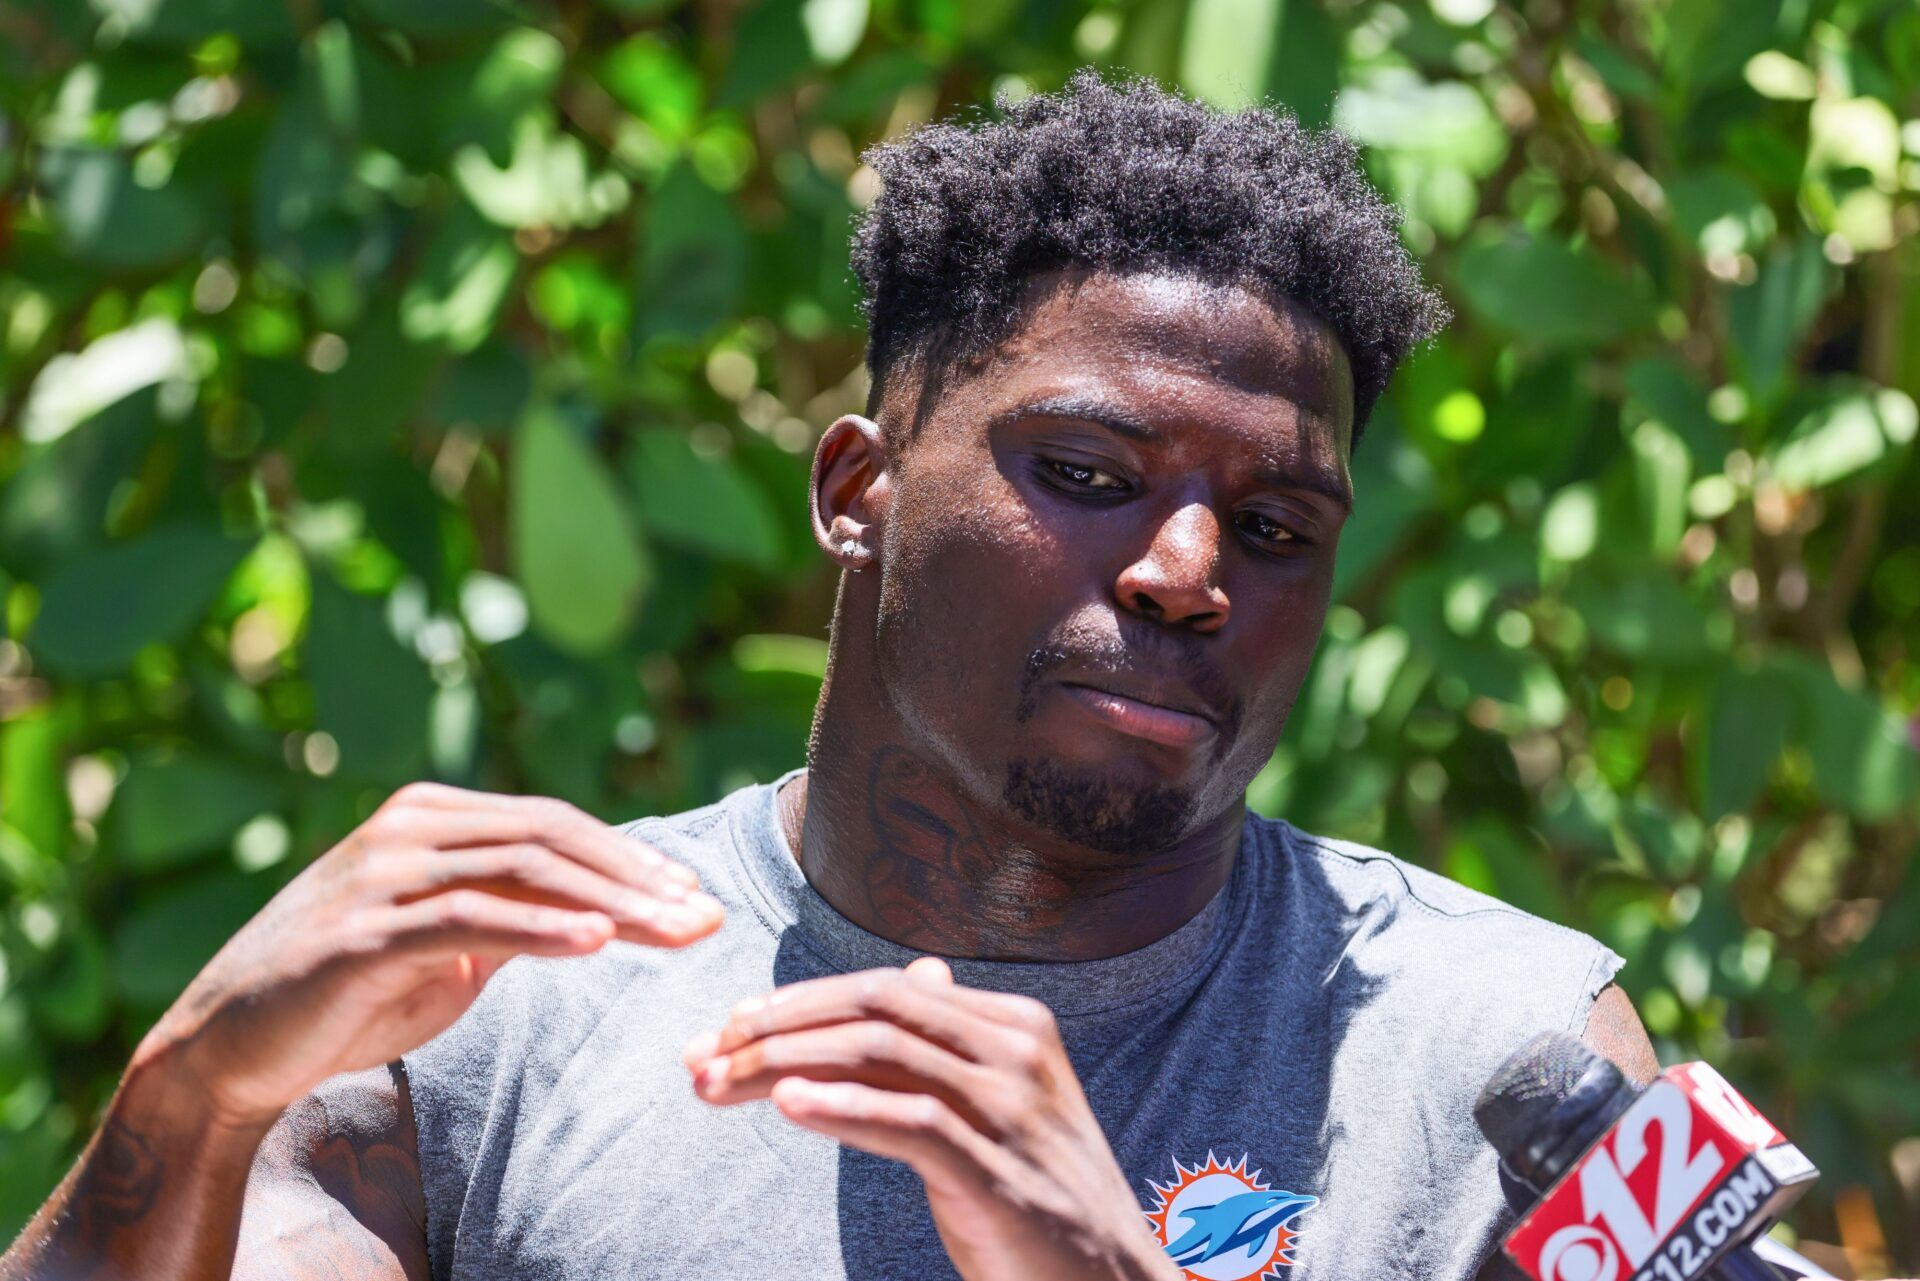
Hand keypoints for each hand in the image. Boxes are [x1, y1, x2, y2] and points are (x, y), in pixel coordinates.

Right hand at [140, 782, 722, 1128]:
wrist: (231, 1046)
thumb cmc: (349, 995)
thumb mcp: (448, 944)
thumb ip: (512, 911)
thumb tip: (601, 909)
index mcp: (430, 816)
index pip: (552, 825)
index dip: (628, 856)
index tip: (692, 894)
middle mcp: (409, 828)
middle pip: (551, 839)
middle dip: (638, 877)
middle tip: (704, 915)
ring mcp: (383, 873)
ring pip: (524, 871)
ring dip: (611, 903)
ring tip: (675, 930)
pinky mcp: (364, 932)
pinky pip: (471, 920)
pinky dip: (541, 929)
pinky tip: (597, 943)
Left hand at [682, 958, 1178, 1280]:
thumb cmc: (1040, 1192)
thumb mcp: (1002, 1101)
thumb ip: (956, 1039)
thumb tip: (922, 970)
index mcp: (1013, 1024)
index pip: (887, 990)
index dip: (800, 1002)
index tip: (730, 1025)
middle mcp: (1014, 1052)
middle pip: (875, 1009)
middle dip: (779, 1024)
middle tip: (705, 1049)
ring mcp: (1009, 1109)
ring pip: (879, 1054)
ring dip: (784, 1064)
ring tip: (719, 1080)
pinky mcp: (996, 1173)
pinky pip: (908, 1122)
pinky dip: (841, 1109)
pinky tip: (787, 1107)